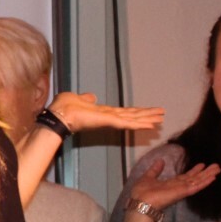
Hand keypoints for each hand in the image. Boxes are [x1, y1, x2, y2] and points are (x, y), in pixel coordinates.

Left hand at [47, 92, 163, 134]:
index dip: (136, 112)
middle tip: (162, 115)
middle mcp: (109, 117)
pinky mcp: (109, 122)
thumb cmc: (64, 107)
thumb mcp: (78, 98)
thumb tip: (92, 96)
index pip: (124, 112)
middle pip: (132, 116)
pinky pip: (127, 123)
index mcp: (103, 112)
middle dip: (147, 115)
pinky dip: (140, 124)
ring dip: (148, 119)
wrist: (58, 115)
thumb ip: (87, 98)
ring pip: (133, 119)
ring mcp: (110, 120)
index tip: (147, 111)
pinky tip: (151, 124)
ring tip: (161, 119)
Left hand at [129, 158, 219, 211]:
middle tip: (216, 166)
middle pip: (194, 179)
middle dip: (204, 173)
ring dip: (208, 175)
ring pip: (197, 181)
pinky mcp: (182, 193)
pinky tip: (212, 178)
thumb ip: (155, 170)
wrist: (140, 203)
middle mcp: (178, 187)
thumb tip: (160, 160)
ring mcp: (181, 190)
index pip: (184, 177)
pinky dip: (204, 182)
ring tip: (218, 169)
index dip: (193, 171)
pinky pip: (195, 187)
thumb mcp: (148, 177)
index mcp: (170, 184)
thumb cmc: (141, 192)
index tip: (201, 165)